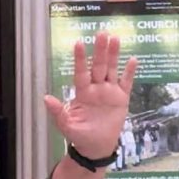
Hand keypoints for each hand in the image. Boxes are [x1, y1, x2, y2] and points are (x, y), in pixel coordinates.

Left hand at [44, 32, 136, 159]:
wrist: (96, 146)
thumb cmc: (79, 135)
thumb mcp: (66, 125)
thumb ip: (57, 112)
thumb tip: (45, 98)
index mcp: (82, 92)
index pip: (81, 72)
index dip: (80, 59)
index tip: (78, 43)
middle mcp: (96, 88)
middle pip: (98, 66)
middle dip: (100, 50)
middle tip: (101, 32)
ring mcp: (109, 91)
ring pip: (112, 69)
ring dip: (114, 55)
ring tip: (115, 38)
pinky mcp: (122, 98)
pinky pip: (126, 83)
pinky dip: (130, 72)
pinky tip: (133, 59)